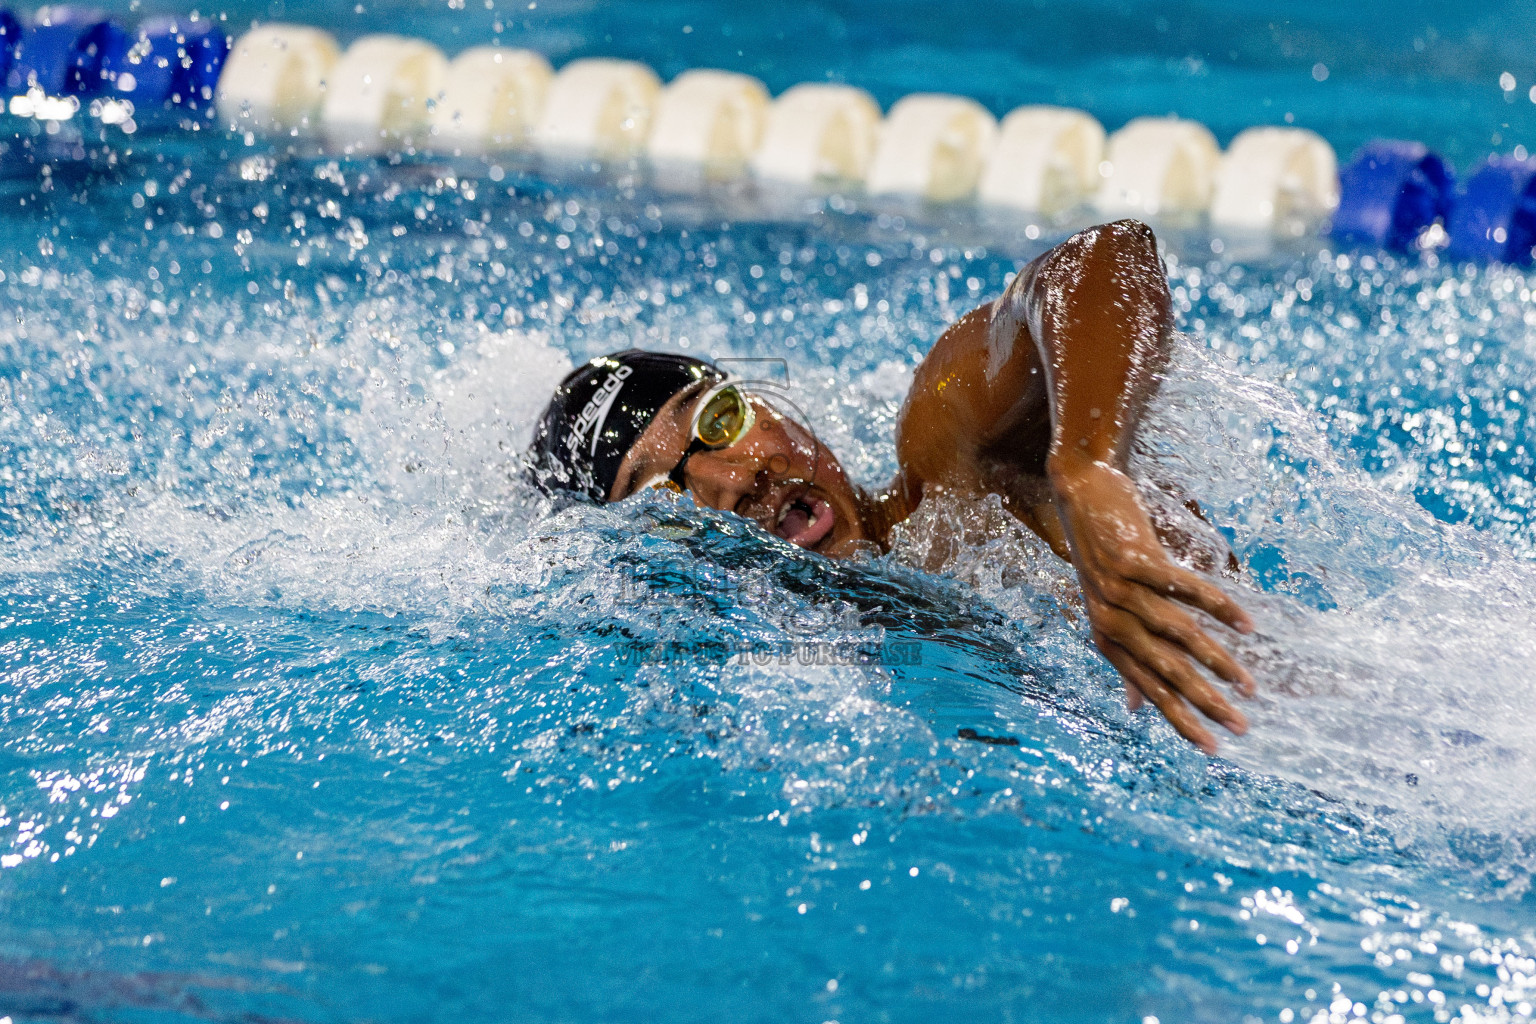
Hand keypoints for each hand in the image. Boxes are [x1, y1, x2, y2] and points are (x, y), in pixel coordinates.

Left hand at [1049, 459, 1254, 752]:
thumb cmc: (1100, 554)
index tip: (1213, 747)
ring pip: (1179, 635)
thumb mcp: (1106, 609)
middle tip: (1241, 727)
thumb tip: (1134, 708)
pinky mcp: (1134, 561)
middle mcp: (1111, 619)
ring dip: (1218, 662)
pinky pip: (1184, 590)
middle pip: (1165, 671)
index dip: (1180, 719)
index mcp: (1106, 637)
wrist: (1080, 491)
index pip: (1148, 689)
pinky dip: (1217, 607)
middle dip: (1205, 703)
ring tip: (1249, 685)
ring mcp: (1120, 591)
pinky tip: (1245, 625)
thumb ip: (1125, 656)